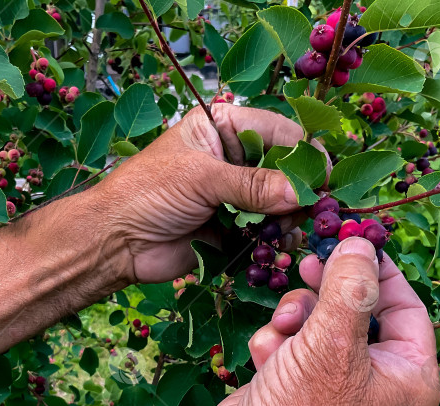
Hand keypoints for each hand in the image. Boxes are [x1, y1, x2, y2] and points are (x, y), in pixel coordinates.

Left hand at [92, 104, 308, 283]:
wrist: (116, 241)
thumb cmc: (148, 193)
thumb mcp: (202, 178)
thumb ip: (253, 185)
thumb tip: (300, 193)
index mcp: (223, 127)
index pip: (278, 132)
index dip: (303, 153)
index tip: (323, 178)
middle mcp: (234, 158)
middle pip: (286, 168)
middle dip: (300, 189)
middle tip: (311, 209)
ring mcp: (237, 195)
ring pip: (282, 202)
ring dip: (290, 217)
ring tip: (286, 229)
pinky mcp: (235, 228)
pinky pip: (268, 231)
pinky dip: (277, 239)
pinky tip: (278, 244)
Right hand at [195, 238, 439, 405]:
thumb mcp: (332, 343)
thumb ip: (350, 286)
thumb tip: (359, 242)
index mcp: (408, 377)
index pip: (407, 307)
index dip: (379, 270)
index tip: (351, 239)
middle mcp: (376, 382)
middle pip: (358, 310)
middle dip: (328, 291)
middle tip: (310, 259)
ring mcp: (333, 386)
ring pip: (319, 322)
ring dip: (296, 317)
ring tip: (282, 331)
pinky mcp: (295, 387)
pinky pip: (292, 344)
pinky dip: (275, 343)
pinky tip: (264, 360)